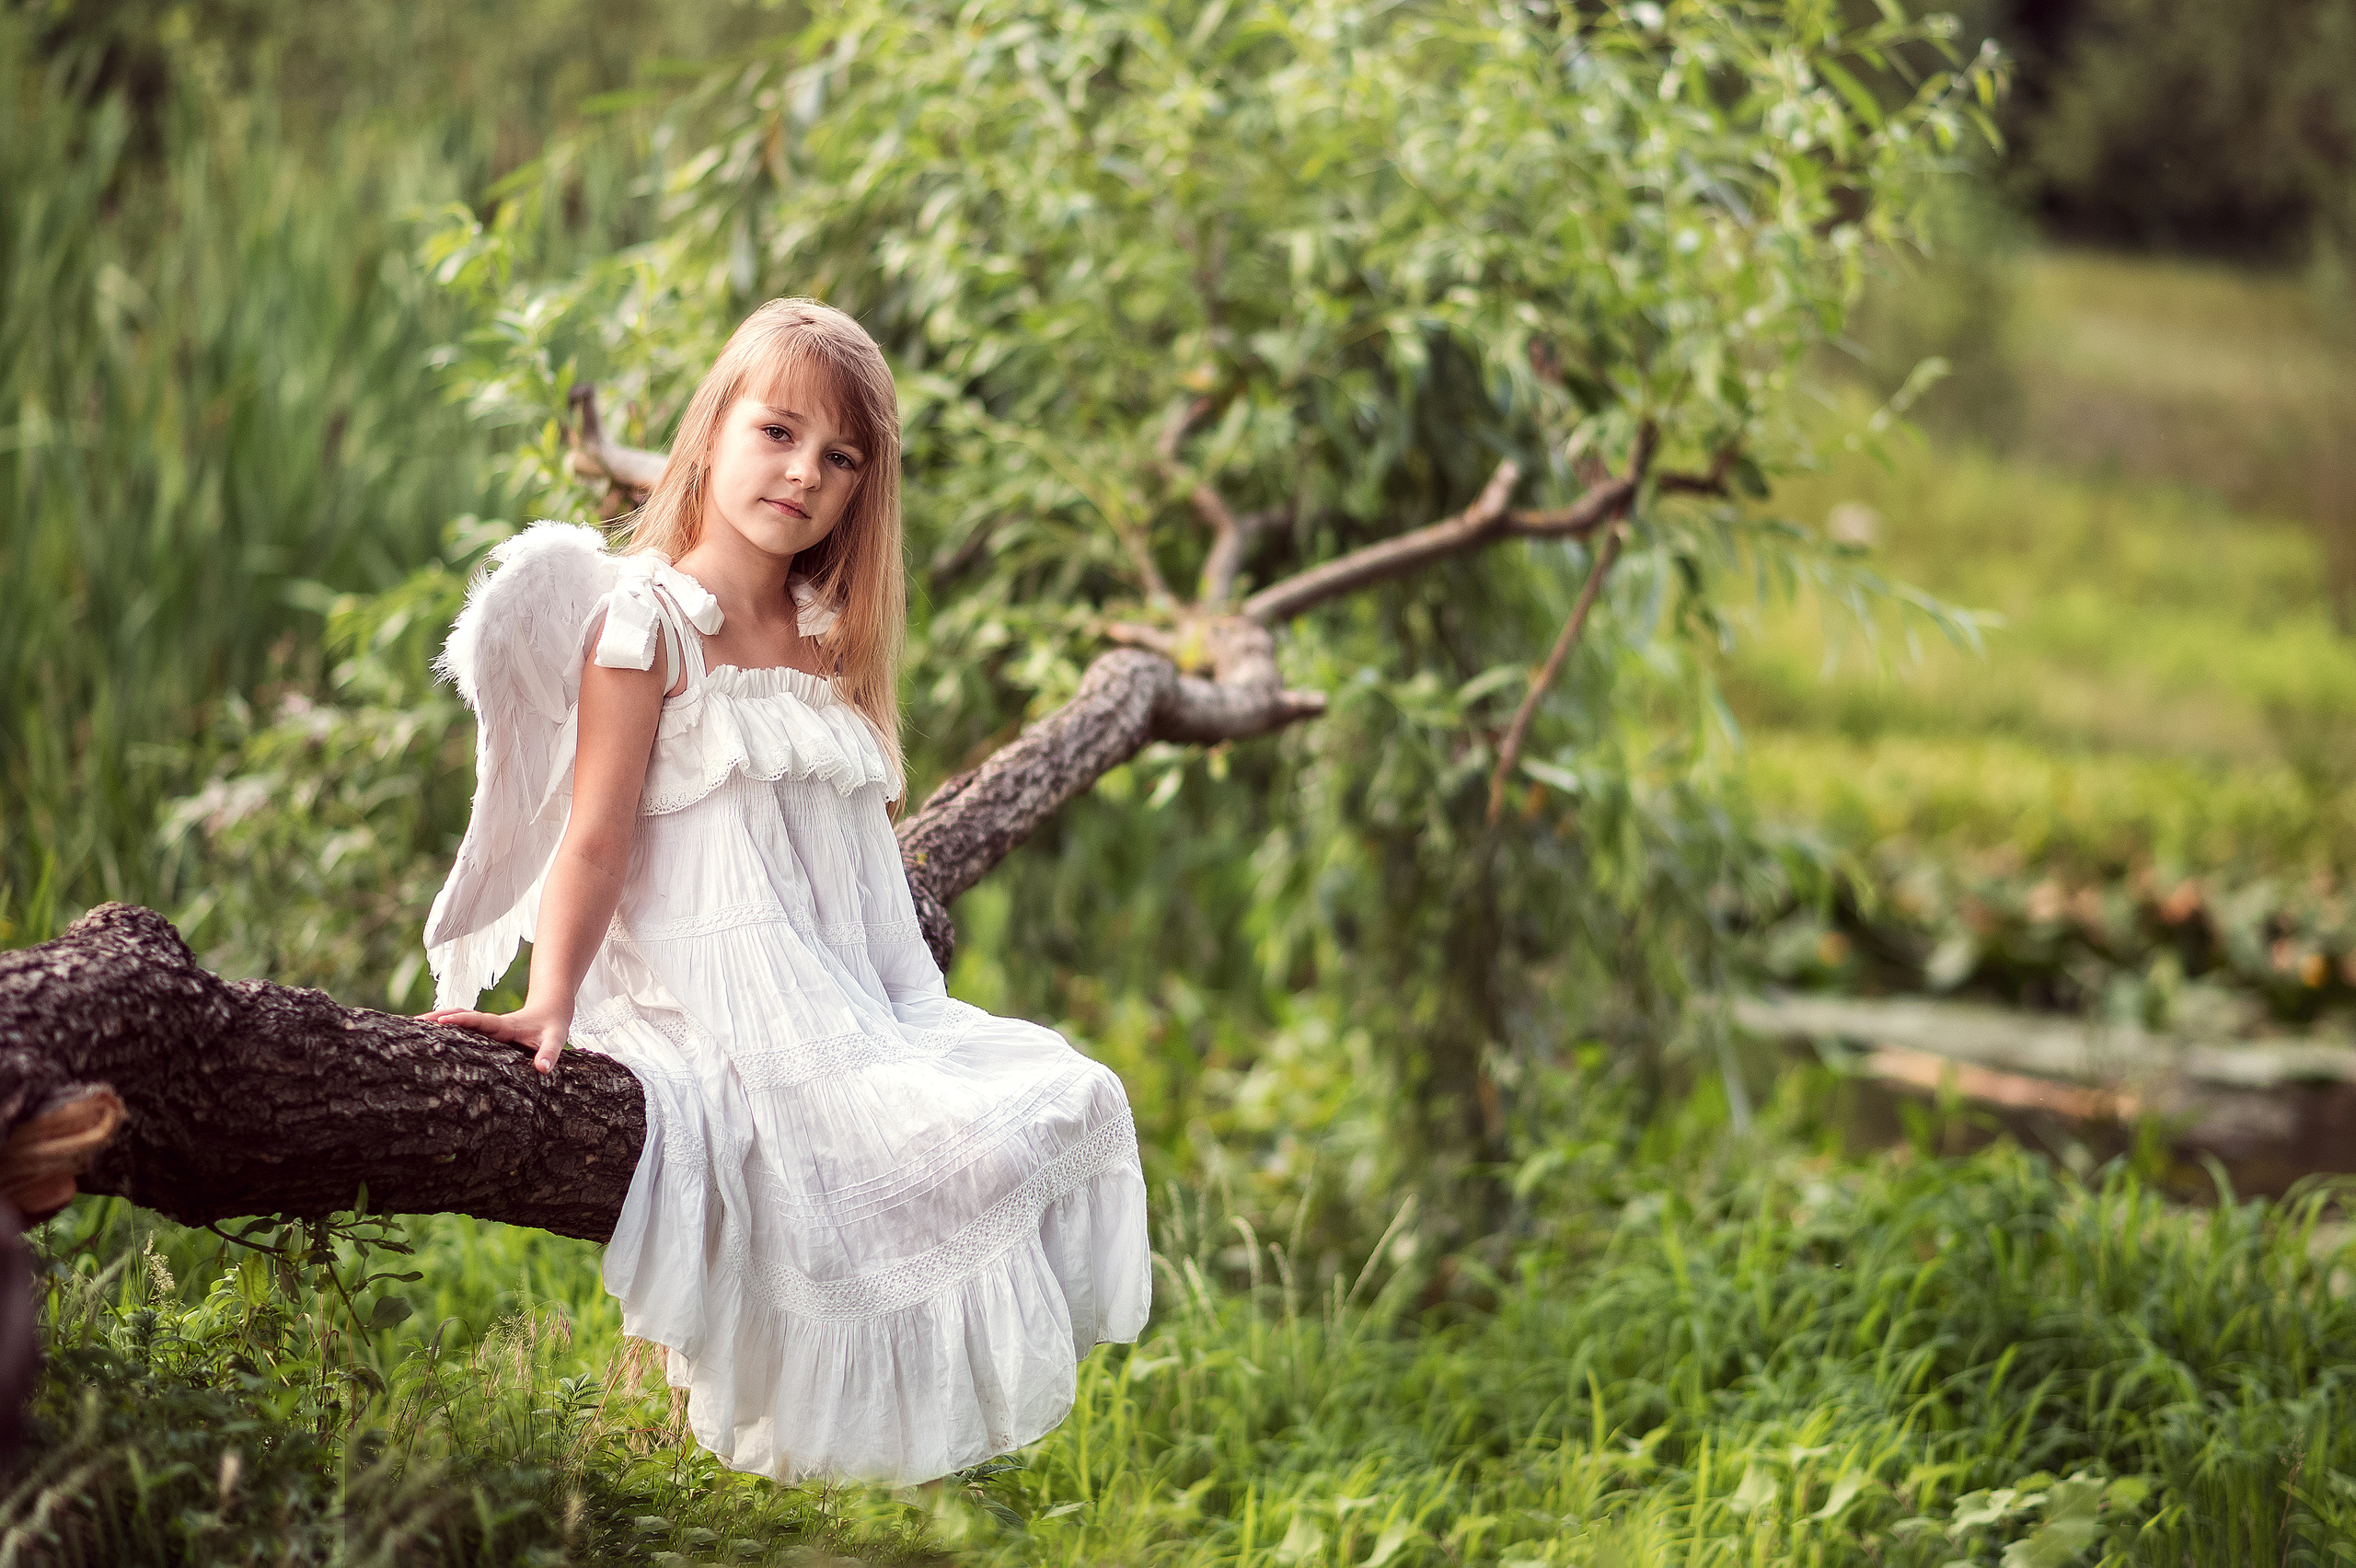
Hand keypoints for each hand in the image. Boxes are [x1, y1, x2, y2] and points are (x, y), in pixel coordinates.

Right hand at [421, 999, 572, 1074]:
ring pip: (459, 1020)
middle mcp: (492, 1023)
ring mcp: (487, 1026)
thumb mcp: (557, 1038)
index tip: (442, 1020)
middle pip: (462, 1016)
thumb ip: (550, 1053)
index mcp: (505, 1025)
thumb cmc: (553, 1026)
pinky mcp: (486, 1031)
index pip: (480, 1021)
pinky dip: (446, 1027)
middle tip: (413, 1022)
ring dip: (438, 1020)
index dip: (462, 1020)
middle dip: (439, 1017)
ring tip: (412, 1025)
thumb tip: (542, 1069)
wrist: (552, 1009)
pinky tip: (429, 1033)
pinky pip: (463, 1027)